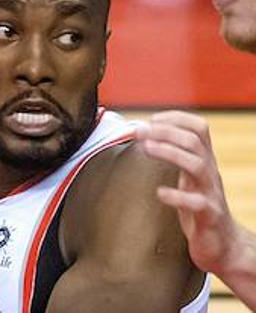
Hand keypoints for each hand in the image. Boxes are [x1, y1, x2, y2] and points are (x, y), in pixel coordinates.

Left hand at [136, 111, 239, 274]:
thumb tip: (146, 136)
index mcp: (204, 161)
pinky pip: (196, 202)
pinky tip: (160, 193)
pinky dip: (177, 196)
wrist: (222, 244)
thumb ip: (175, 158)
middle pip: (195, 141)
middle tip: (140, 131)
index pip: (199, 128)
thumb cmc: (198, 208)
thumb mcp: (188, 178)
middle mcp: (210, 173)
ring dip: (171, 153)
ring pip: (198, 165)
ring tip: (147, 148)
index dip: (176, 119)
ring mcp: (211, 193)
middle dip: (167, 132)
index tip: (151, 119)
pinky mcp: (209, 216)